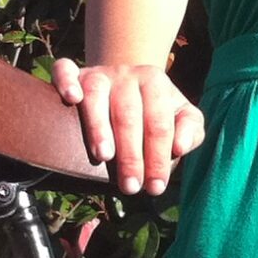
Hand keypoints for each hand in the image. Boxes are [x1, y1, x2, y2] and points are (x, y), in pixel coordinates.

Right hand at [52, 59, 204, 195]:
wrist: (130, 83)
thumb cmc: (157, 110)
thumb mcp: (183, 117)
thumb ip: (191, 131)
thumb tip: (179, 147)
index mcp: (156, 83)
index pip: (159, 124)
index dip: (158, 157)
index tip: (155, 187)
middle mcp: (127, 75)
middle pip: (128, 116)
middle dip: (130, 155)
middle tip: (130, 187)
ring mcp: (99, 73)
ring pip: (96, 96)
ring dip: (99, 127)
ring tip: (104, 157)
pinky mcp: (76, 73)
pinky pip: (66, 71)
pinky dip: (66, 81)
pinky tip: (71, 98)